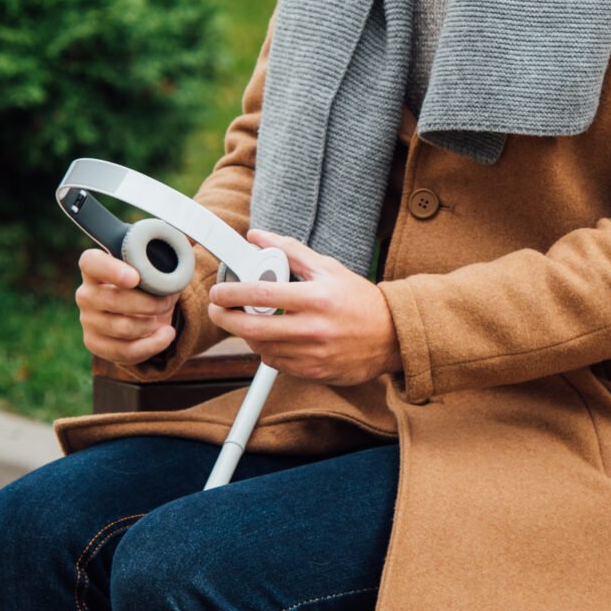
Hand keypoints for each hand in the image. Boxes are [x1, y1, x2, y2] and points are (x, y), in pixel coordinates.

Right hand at [74, 247, 176, 369]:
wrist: (144, 313)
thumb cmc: (148, 283)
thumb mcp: (158, 263)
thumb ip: (172, 247)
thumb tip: (192, 237)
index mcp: (95, 266)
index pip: (91, 262)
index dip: (110, 269)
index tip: (135, 277)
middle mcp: (86, 293)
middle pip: (111, 300)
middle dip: (146, 303)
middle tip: (166, 301)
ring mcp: (88, 320)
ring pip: (120, 327)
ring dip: (150, 323)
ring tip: (164, 316)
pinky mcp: (95, 343)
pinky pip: (123, 350)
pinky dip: (150, 345)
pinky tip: (166, 335)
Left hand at [206, 228, 400, 386]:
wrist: (392, 335)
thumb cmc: (359, 300)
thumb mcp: (328, 268)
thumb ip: (290, 252)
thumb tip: (258, 238)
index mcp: (317, 298)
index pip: (262, 295)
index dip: (232, 293)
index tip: (219, 291)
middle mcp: (314, 328)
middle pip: (253, 328)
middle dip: (225, 318)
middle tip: (218, 309)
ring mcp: (313, 354)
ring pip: (262, 348)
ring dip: (248, 334)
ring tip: (251, 320)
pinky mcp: (314, 372)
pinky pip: (277, 363)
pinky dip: (268, 350)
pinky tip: (275, 337)